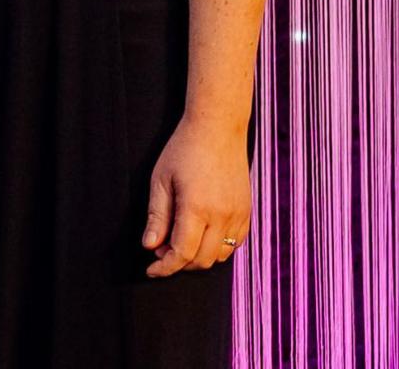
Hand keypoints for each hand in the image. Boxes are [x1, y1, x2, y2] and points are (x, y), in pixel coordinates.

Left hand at [141, 117, 250, 277]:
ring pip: (220, 255)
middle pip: (202, 260)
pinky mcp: (247, 211)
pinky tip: (201, 234)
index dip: (165, 267)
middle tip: (161, 249)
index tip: (152, 270)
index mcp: (197, 208)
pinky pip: (235, 243)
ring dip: (198, 257)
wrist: (218, 129)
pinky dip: (217, 248)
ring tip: (179, 239)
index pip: (182, 253)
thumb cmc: (184, 150)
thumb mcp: (161, 181)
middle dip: (179, 263)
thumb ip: (156, 217)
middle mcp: (222, 216)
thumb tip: (150, 246)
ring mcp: (239, 214)